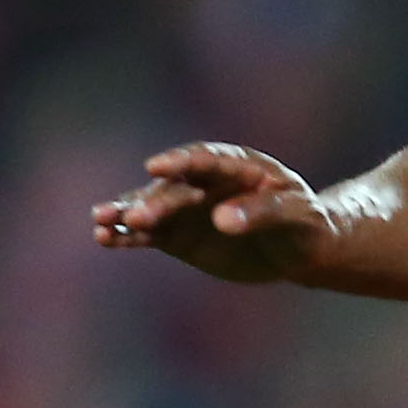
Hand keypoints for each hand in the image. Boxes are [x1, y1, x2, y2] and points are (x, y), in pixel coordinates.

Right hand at [90, 142, 331, 281]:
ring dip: (125, 213)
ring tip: (100, 222)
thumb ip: (263, 214)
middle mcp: (205, 182)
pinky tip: (104, 238)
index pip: (205, 160)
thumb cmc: (307, 224)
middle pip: (174, 189)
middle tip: (133, 216)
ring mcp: (188, 208)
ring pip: (152, 208)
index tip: (155, 167)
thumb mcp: (298, 217)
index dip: (180, 162)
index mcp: (238, 166)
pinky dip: (127, 236)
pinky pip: (148, 234)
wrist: (299, 248)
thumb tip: (222, 219)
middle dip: (153, 201)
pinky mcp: (178, 235)